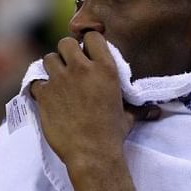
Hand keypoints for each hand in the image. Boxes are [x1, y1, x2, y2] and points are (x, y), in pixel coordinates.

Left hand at [30, 31, 159, 165]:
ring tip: (57, 81)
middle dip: (66, 52)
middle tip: (69, 66)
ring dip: (52, 68)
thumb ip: (133, 105)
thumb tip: (154, 111)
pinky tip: (46, 97)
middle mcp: (81, 69)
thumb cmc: (112, 134)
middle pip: (65, 42)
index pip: (92, 36)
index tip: (87, 53)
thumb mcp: (128, 114)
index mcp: (105, 68)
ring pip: (48, 58)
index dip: (88, 43)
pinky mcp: (44, 94)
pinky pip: (36, 81)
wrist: (92, 154)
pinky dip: (40, 88)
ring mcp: (60, 80)